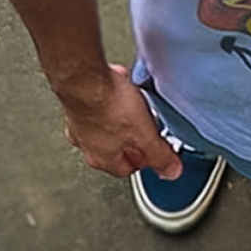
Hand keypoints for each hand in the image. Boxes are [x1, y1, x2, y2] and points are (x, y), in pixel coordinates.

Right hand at [57, 63, 182, 179]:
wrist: (85, 78)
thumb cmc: (108, 105)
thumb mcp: (144, 134)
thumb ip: (159, 155)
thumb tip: (171, 171)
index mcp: (103, 159)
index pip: (128, 168)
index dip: (146, 158)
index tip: (157, 147)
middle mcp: (88, 145)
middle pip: (117, 147)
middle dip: (134, 134)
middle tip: (146, 121)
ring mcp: (80, 124)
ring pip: (108, 124)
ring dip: (122, 114)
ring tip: (133, 99)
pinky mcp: (78, 103)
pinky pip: (100, 102)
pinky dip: (112, 95)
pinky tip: (121, 84)